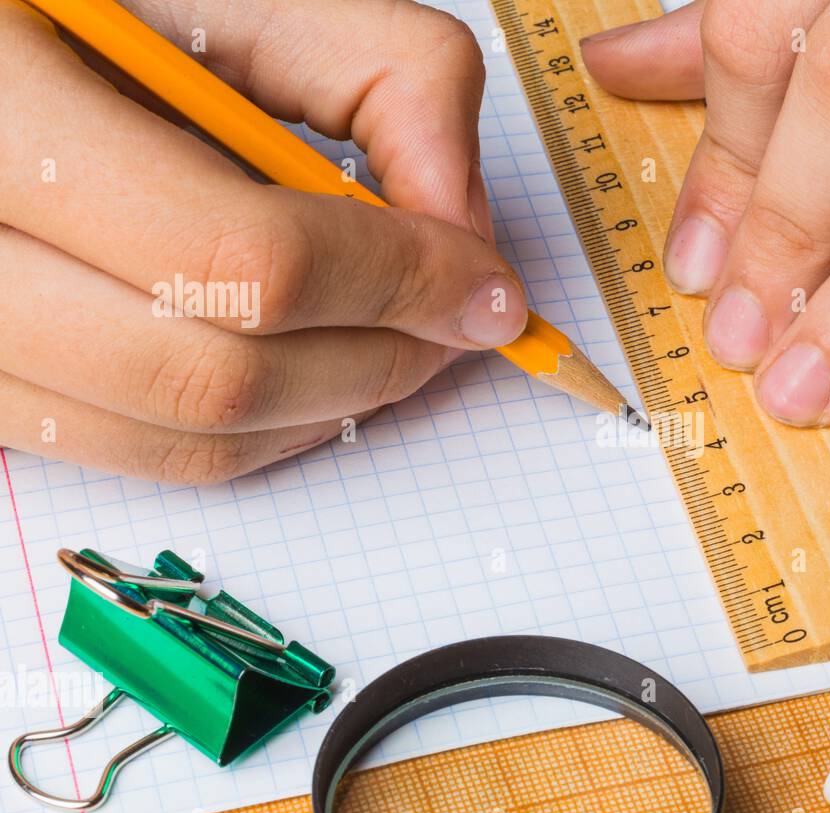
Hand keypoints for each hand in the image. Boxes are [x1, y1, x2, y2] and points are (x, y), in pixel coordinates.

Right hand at [0, 0, 521, 482]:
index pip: (244, 255)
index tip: (484, 283)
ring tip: (393, 341)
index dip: (395, 281)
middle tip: (454, 321)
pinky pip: (147, 455)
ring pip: (186, 437)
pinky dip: (263, 431)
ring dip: (333, 404)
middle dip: (380, 358)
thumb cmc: (101, 15)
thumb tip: (464, 222)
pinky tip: (310, 369)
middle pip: (218, 375)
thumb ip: (378, 74)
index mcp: (4, 108)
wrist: (1, 64)